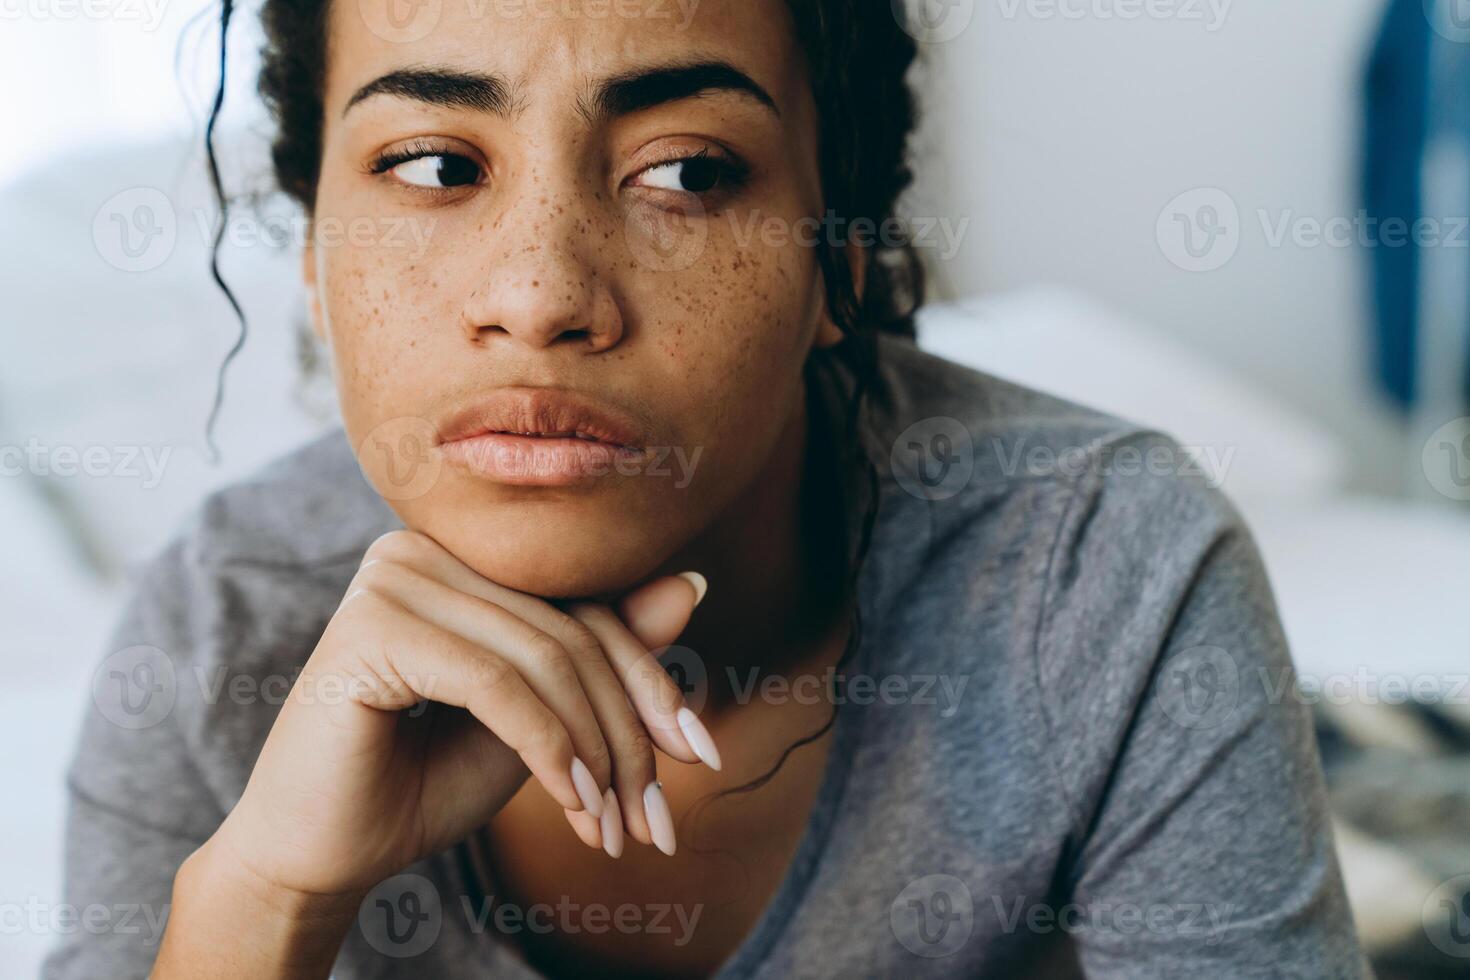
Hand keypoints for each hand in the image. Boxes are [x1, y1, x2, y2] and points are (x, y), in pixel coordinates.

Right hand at [207, 529, 711, 902]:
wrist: (318, 853)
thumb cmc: (423, 781)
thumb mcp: (540, 719)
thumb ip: (602, 653)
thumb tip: (693, 582)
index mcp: (458, 555)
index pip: (585, 604)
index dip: (649, 681)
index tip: (700, 754)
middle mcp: (420, 547)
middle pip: (572, 632)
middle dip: (627, 733)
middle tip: (655, 819)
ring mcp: (392, 577)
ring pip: (545, 660)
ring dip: (595, 755)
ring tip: (614, 828)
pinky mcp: (372, 626)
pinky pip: (499, 685)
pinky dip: (552, 751)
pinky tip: (577, 807)